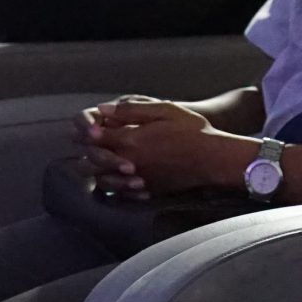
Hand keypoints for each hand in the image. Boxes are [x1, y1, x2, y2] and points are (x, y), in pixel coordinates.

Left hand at [78, 98, 250, 198]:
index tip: (90, 126)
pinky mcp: (148, 190)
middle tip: (89, 143)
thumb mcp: (164, 110)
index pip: (96, 137)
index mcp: (131, 140)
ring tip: (100, 161)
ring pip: (104, 180)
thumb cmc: (192, 131)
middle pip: (95, 160)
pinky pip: (122, 192)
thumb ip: (132, 109)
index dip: (89, 130)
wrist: (213, 159)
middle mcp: (129, 162)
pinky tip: (119, 177)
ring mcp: (138, 178)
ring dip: (99, 170)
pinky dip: (115, 185)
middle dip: (90, 151)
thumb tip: (103, 109)